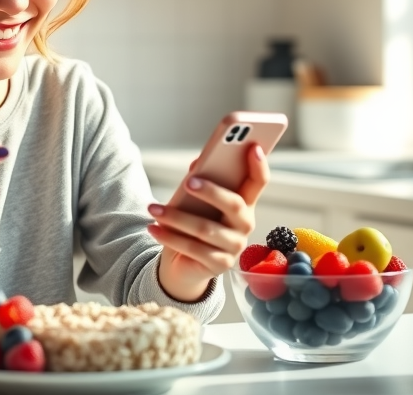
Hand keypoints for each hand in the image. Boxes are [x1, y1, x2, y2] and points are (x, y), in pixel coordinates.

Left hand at [147, 143, 268, 301]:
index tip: (252, 146)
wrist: (185, 264)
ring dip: (176, 217)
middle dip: (211, 192)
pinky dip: (170, 237)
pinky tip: (153, 228)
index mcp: (244, 203)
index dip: (259, 164)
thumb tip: (197, 164)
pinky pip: (193, 249)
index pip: (258, 182)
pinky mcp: (220, 265)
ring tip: (153, 208)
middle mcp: (245, 224)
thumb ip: (200, 180)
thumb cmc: (194, 223)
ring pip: (206, 229)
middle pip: (234, 205)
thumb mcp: (196, 201)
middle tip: (189, 182)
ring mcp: (235, 247)